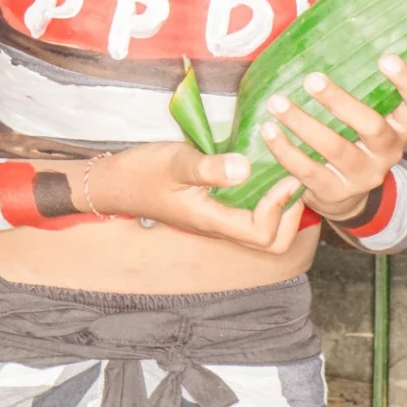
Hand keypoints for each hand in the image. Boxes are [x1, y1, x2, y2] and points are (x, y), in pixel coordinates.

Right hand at [77, 142, 308, 258]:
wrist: (114, 183)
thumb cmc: (141, 172)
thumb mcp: (175, 162)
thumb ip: (208, 167)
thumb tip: (245, 168)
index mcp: (212, 220)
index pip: (261, 234)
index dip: (279, 208)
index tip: (283, 175)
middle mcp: (218, 226)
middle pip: (270, 243)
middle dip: (289, 216)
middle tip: (292, 181)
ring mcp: (216, 221)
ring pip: (262, 232)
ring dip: (281, 209)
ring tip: (284, 176)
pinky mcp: (213, 210)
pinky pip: (250, 216)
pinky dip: (266, 201)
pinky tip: (265, 174)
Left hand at [258, 53, 406, 223]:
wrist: (344, 198)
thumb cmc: (350, 142)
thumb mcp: (362, 121)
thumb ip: (356, 92)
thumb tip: (320, 39)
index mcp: (400, 129)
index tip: (386, 57)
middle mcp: (387, 153)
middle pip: (373, 126)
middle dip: (341, 102)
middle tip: (311, 79)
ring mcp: (363, 175)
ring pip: (334, 148)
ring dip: (302, 123)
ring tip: (276, 102)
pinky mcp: (334, 192)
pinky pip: (307, 170)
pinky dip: (285, 149)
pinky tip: (268, 130)